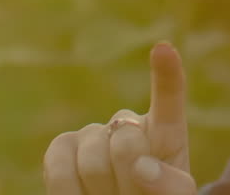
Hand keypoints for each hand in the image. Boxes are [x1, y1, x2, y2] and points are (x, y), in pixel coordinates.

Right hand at [43, 41, 195, 194]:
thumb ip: (171, 184)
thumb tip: (141, 166)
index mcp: (165, 132)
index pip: (169, 98)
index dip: (166, 73)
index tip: (164, 48)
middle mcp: (127, 124)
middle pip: (126, 144)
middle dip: (128, 181)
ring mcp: (92, 133)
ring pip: (93, 156)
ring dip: (101, 190)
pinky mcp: (62, 146)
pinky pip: (58, 161)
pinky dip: (67, 189)